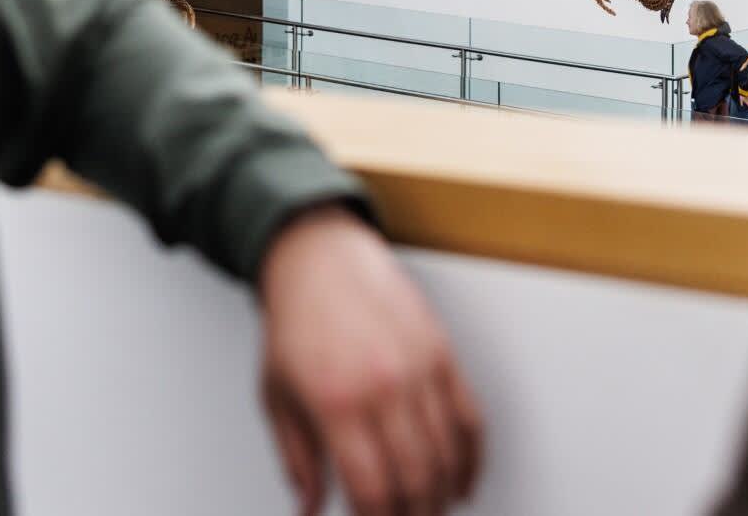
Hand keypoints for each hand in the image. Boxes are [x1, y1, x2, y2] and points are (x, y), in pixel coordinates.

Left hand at [258, 205, 483, 514]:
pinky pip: (469, 417)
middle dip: (415, 515)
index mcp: (336, 402)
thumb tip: (310, 508)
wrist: (319, 258)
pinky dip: (471, 458)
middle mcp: (383, 387)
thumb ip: (297, 460)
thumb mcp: (276, 396)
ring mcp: (419, 368)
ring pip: (447, 454)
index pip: (372, 488)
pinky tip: (462, 481)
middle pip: (416, 479)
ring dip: (443, 495)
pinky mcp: (442, 352)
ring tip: (432, 510)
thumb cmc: (296, 321)